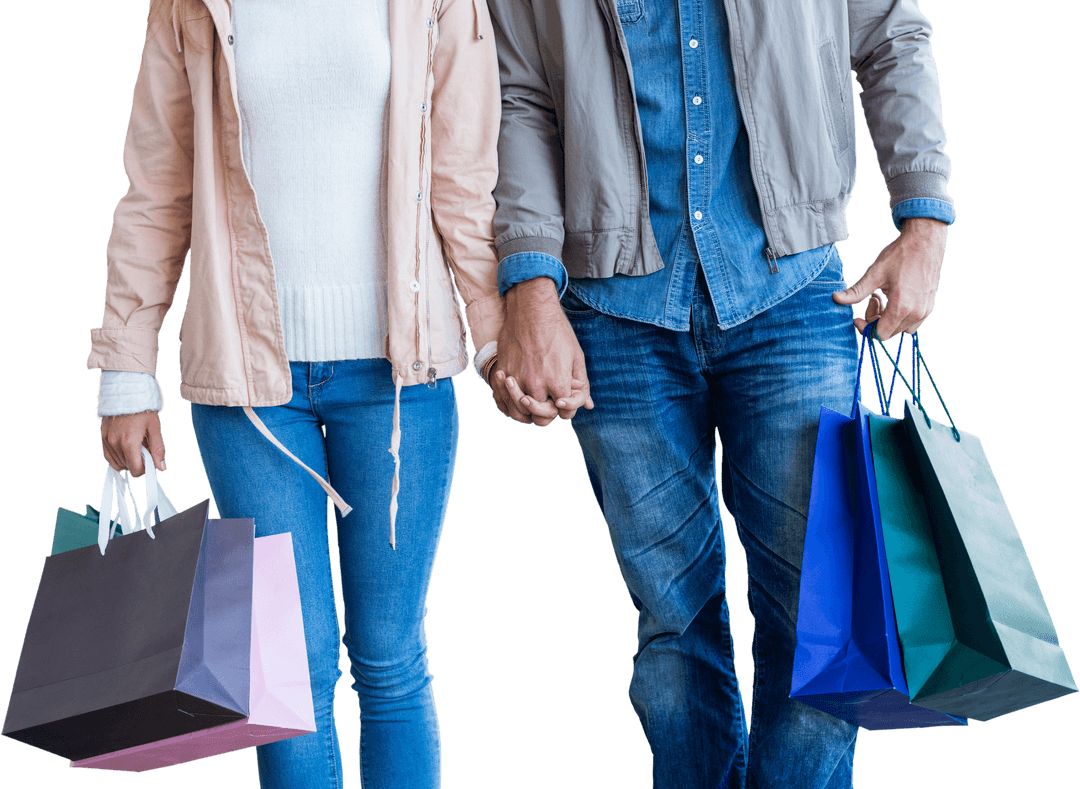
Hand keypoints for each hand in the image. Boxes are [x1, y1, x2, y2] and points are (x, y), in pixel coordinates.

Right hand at [101, 411, 165, 476]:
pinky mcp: (103, 436)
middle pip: (127, 467)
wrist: (126, 392)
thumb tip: (161, 467)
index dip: (145, 469)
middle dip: (138, 463)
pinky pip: (108, 456)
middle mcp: (115, 443)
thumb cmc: (142, 408)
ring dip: (128, 459)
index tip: (150, 461)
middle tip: (145, 449)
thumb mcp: (155, 428)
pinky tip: (126, 450)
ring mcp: (107, 440)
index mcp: (129, 442)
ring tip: (136, 445)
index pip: (135, 469)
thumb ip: (158, 449)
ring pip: (117, 463)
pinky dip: (117, 457)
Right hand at [494, 277, 593, 425]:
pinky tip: (516, 397)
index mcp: (558, 382)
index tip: (562, 400)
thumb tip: (589, 405)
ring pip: (520, 413)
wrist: (531, 309)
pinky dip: (509, 404)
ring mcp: (516, 380)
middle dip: (547, 414)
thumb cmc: (557, 331)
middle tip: (548, 403)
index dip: (565, 408)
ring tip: (531, 400)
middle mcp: (536, 385)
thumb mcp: (576, 356)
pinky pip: (503, 400)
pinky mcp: (502, 372)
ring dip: (527, 411)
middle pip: (542, 419)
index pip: (564, 413)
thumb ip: (582, 383)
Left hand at [832, 217, 947, 339]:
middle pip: (889, 333)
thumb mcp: (874, 274)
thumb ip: (856, 292)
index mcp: (902, 307)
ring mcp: (925, 311)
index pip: (881, 335)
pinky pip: (912, 322)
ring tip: (883, 298)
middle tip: (871, 299)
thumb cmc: (901, 255)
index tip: (857, 317)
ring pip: (900, 328)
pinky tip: (894, 298)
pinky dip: (899, 315)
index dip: (866, 329)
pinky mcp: (929, 306)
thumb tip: (835, 299)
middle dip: (875, 320)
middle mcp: (916, 313)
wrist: (925, 241)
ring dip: (887, 318)